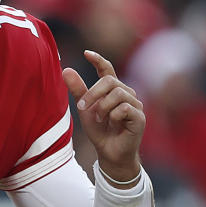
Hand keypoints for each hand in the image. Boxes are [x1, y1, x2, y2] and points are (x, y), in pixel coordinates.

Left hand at [64, 50, 144, 183]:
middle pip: (110, 81)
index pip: (107, 69)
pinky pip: (124, 108)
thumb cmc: (99, 131)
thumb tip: (65, 69)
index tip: (86, 53)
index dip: (98, 60)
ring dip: (103, 107)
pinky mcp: (140, 117)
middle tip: (83, 106)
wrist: (109, 153)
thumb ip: (78, 90)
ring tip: (100, 119)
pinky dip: (113, 116)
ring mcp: (135, 104)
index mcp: (113, 90)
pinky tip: (112, 123)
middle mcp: (126, 94)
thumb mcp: (85, 109)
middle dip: (93, 93)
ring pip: (118, 93)